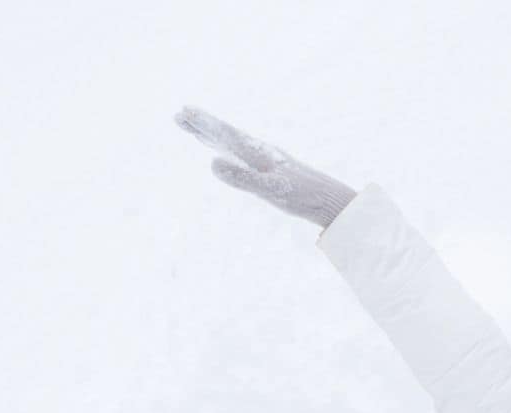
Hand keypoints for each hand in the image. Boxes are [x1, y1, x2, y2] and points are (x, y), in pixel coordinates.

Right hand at [174, 106, 357, 228]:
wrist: (331, 201)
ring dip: (213, 135)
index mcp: (257, 153)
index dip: (204, 124)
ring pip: (233, 143)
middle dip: (203, 126)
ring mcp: (265, 160)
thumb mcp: (270, 190)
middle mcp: (260, 152)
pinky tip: (225, 153)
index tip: (184, 112)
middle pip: (226, 135)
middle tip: (179, 114)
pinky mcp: (270, 170)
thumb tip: (212, 163)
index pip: (226, 134)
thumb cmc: (303, 197)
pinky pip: (243, 155)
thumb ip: (241, 178)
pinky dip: (228, 149)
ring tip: (194, 128)